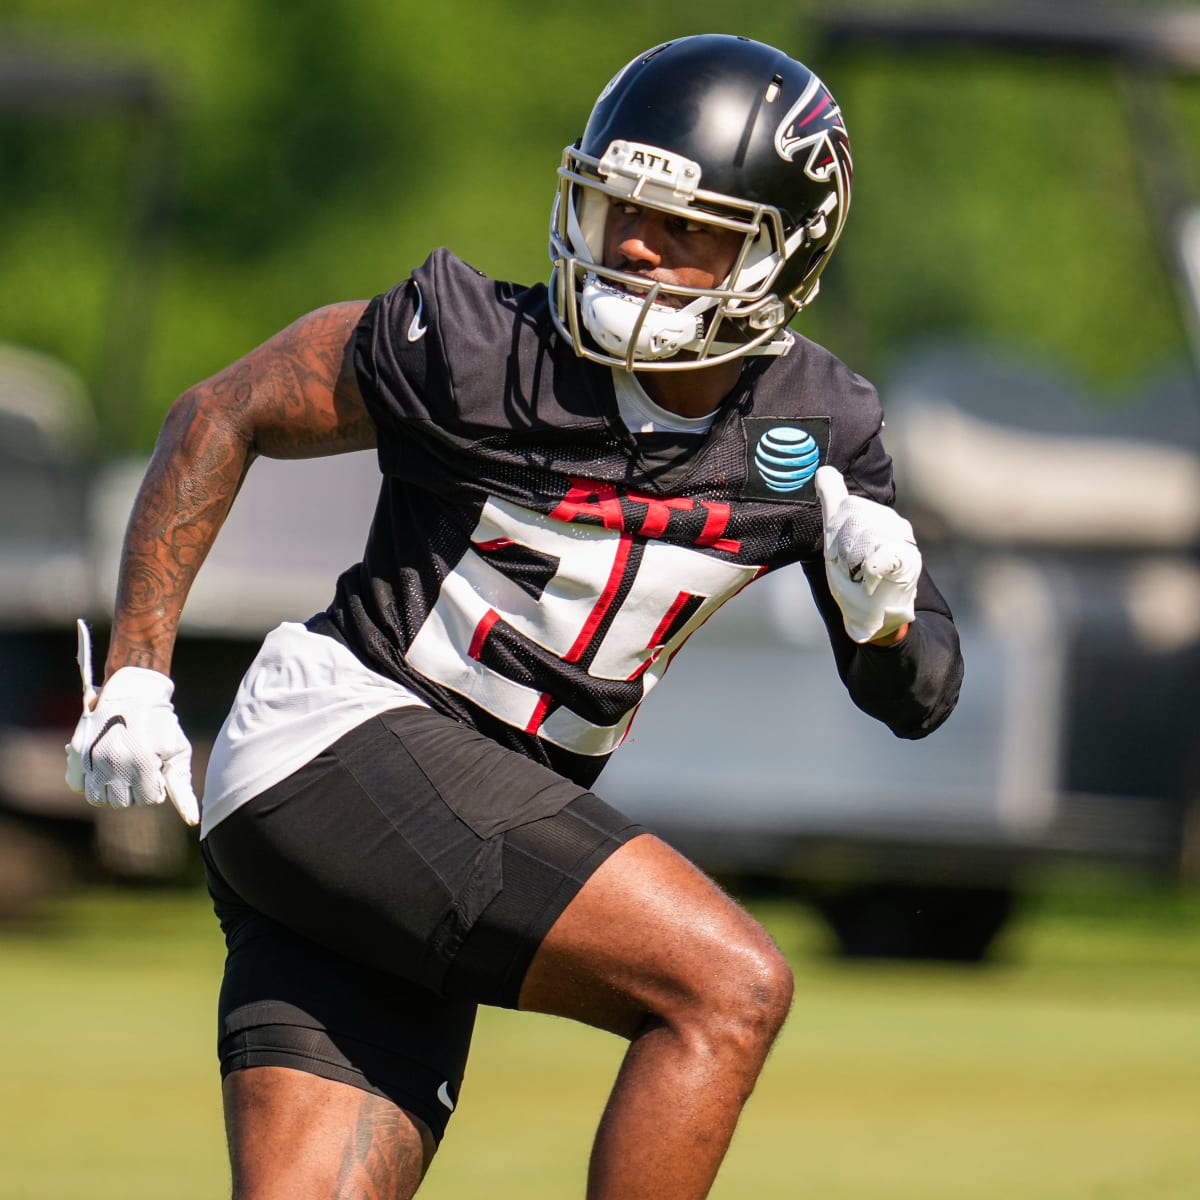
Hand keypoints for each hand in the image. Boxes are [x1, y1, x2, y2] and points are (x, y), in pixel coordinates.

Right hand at [64, 620, 199, 825]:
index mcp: (141, 764)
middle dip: (134, 789)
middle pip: (123, 803)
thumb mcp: (178, 750)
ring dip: (111, 789)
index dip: (155, 786)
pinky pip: (77, 786)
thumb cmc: (161, 723)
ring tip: (122, 769)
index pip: (148, 800)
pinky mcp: (76, 753)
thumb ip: (181, 787)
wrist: (134, 691)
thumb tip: (192, 821)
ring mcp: (91, 758)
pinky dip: (89, 782)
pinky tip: (102, 768)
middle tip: (139, 766)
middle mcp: (113, 763)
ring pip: (99, 799)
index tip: (157, 769)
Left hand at [814, 466, 920, 643]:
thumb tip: (823, 470)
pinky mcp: (909, 556)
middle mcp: (890, 520)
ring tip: (862, 577)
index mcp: (871, 514)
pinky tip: (873, 583)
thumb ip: (832, 503)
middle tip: (851, 569)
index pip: (845, 504)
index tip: (839, 554)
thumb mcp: (835, 538)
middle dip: (842, 550)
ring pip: (863, 536)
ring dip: (854, 564)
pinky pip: (879, 555)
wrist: (874, 616)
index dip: (835, 533)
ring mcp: (902, 537)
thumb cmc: (855, 579)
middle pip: (852, 517)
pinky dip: (869, 574)